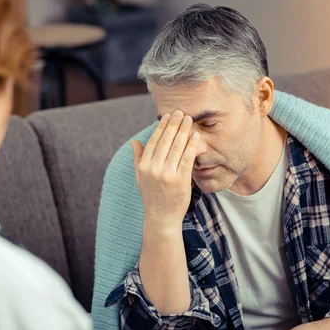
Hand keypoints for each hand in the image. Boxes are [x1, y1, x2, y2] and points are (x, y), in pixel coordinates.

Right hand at [132, 110, 200, 230]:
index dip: (161, 127)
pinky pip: (187, 158)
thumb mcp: (141, 177)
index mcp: (144, 166)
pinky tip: (195, 136)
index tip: (167, 116)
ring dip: (184, 131)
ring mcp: (167, 174)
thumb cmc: (152, 196)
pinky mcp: (180, 180)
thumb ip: (138, 159)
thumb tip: (134, 142)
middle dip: (174, 125)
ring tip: (189, 119)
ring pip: (177, 147)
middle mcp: (154, 169)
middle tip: (181, 112)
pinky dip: (192, 145)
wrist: (161, 217)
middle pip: (165, 141)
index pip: (153, 141)